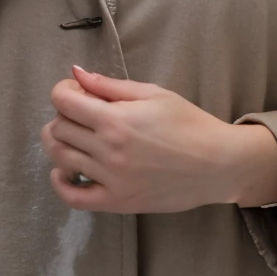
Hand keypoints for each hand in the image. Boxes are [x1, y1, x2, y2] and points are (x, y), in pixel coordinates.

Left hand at [41, 66, 276, 213]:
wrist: (218, 164)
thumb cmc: (190, 123)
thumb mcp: (153, 94)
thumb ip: (110, 85)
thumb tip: (77, 73)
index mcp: (115, 119)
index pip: (62, 101)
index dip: (63, 90)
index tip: (75, 90)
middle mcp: (107, 150)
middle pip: (58, 128)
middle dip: (64, 114)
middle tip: (82, 112)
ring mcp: (110, 179)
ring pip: (60, 158)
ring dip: (59, 142)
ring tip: (77, 136)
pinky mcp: (117, 202)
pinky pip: (73, 197)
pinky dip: (60, 183)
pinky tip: (65, 170)